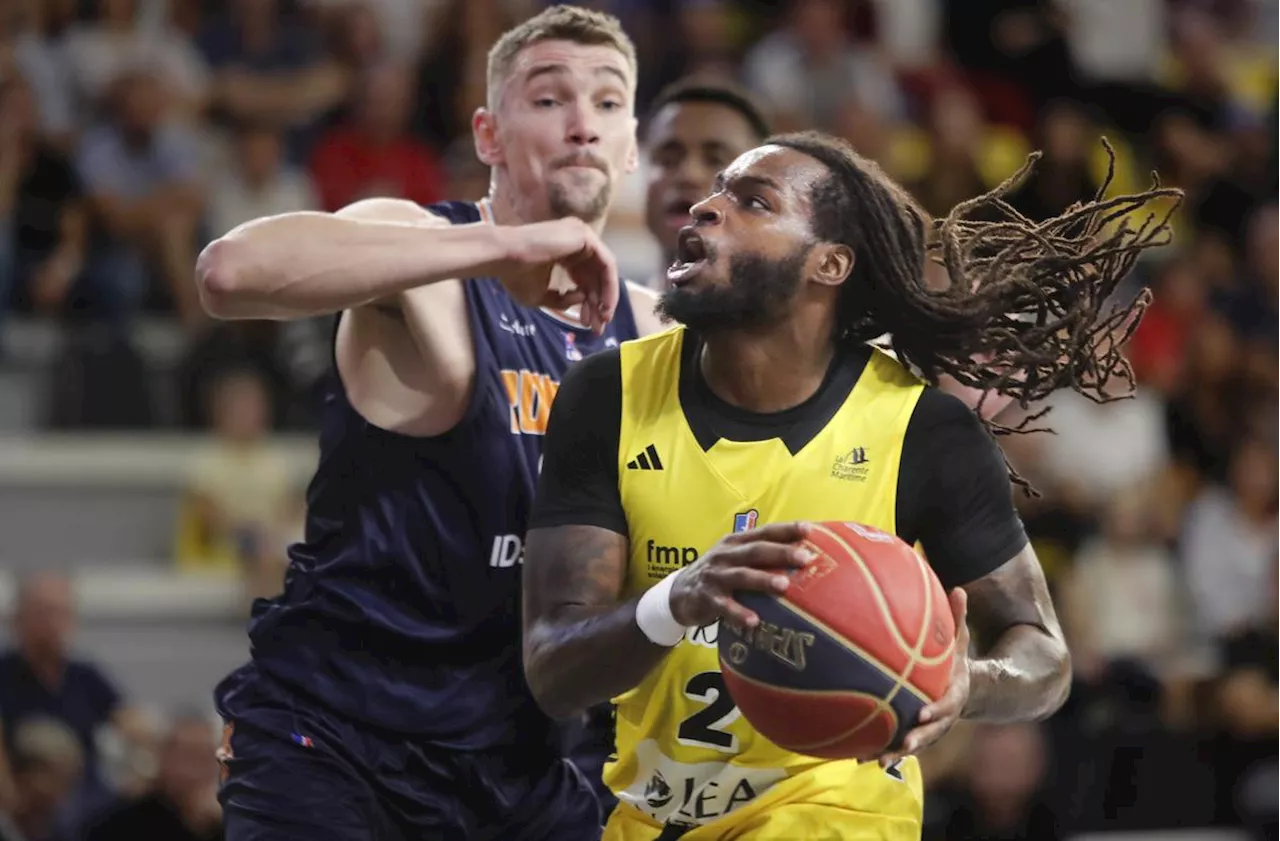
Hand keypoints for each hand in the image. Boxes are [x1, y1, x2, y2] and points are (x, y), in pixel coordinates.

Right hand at [497, 217, 619, 333]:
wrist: (502, 257)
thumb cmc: (515, 275)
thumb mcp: (542, 295)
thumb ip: (563, 300)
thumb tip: (583, 298)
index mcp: (565, 251)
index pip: (584, 278)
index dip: (588, 303)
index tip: (587, 324)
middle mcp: (575, 241)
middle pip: (596, 276)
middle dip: (598, 304)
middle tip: (597, 328)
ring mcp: (582, 236)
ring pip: (604, 271)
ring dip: (605, 298)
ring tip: (600, 321)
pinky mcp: (585, 237)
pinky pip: (607, 265)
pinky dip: (609, 286)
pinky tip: (603, 306)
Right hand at [669, 521, 814, 627]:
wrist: (680, 593)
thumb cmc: (719, 574)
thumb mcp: (735, 558)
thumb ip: (761, 555)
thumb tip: (804, 556)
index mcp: (737, 542)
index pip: (765, 532)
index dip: (786, 530)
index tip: (809, 529)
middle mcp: (726, 555)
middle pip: (756, 551)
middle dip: (781, 553)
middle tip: (805, 558)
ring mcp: (716, 576)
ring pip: (741, 576)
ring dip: (763, 580)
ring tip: (784, 585)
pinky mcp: (707, 598)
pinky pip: (724, 606)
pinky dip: (738, 613)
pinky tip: (754, 621)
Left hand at [881, 588, 970, 764]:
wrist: (964, 689)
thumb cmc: (955, 661)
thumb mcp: (961, 640)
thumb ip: (959, 618)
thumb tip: (960, 588)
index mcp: (954, 695)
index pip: (946, 705)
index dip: (935, 710)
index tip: (921, 713)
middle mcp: (942, 716)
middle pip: (932, 732)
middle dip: (918, 739)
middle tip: (903, 743)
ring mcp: (929, 728)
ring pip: (913, 745)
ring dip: (895, 753)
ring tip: (875, 760)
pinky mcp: (914, 733)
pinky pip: (896, 743)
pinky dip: (879, 750)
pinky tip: (855, 756)